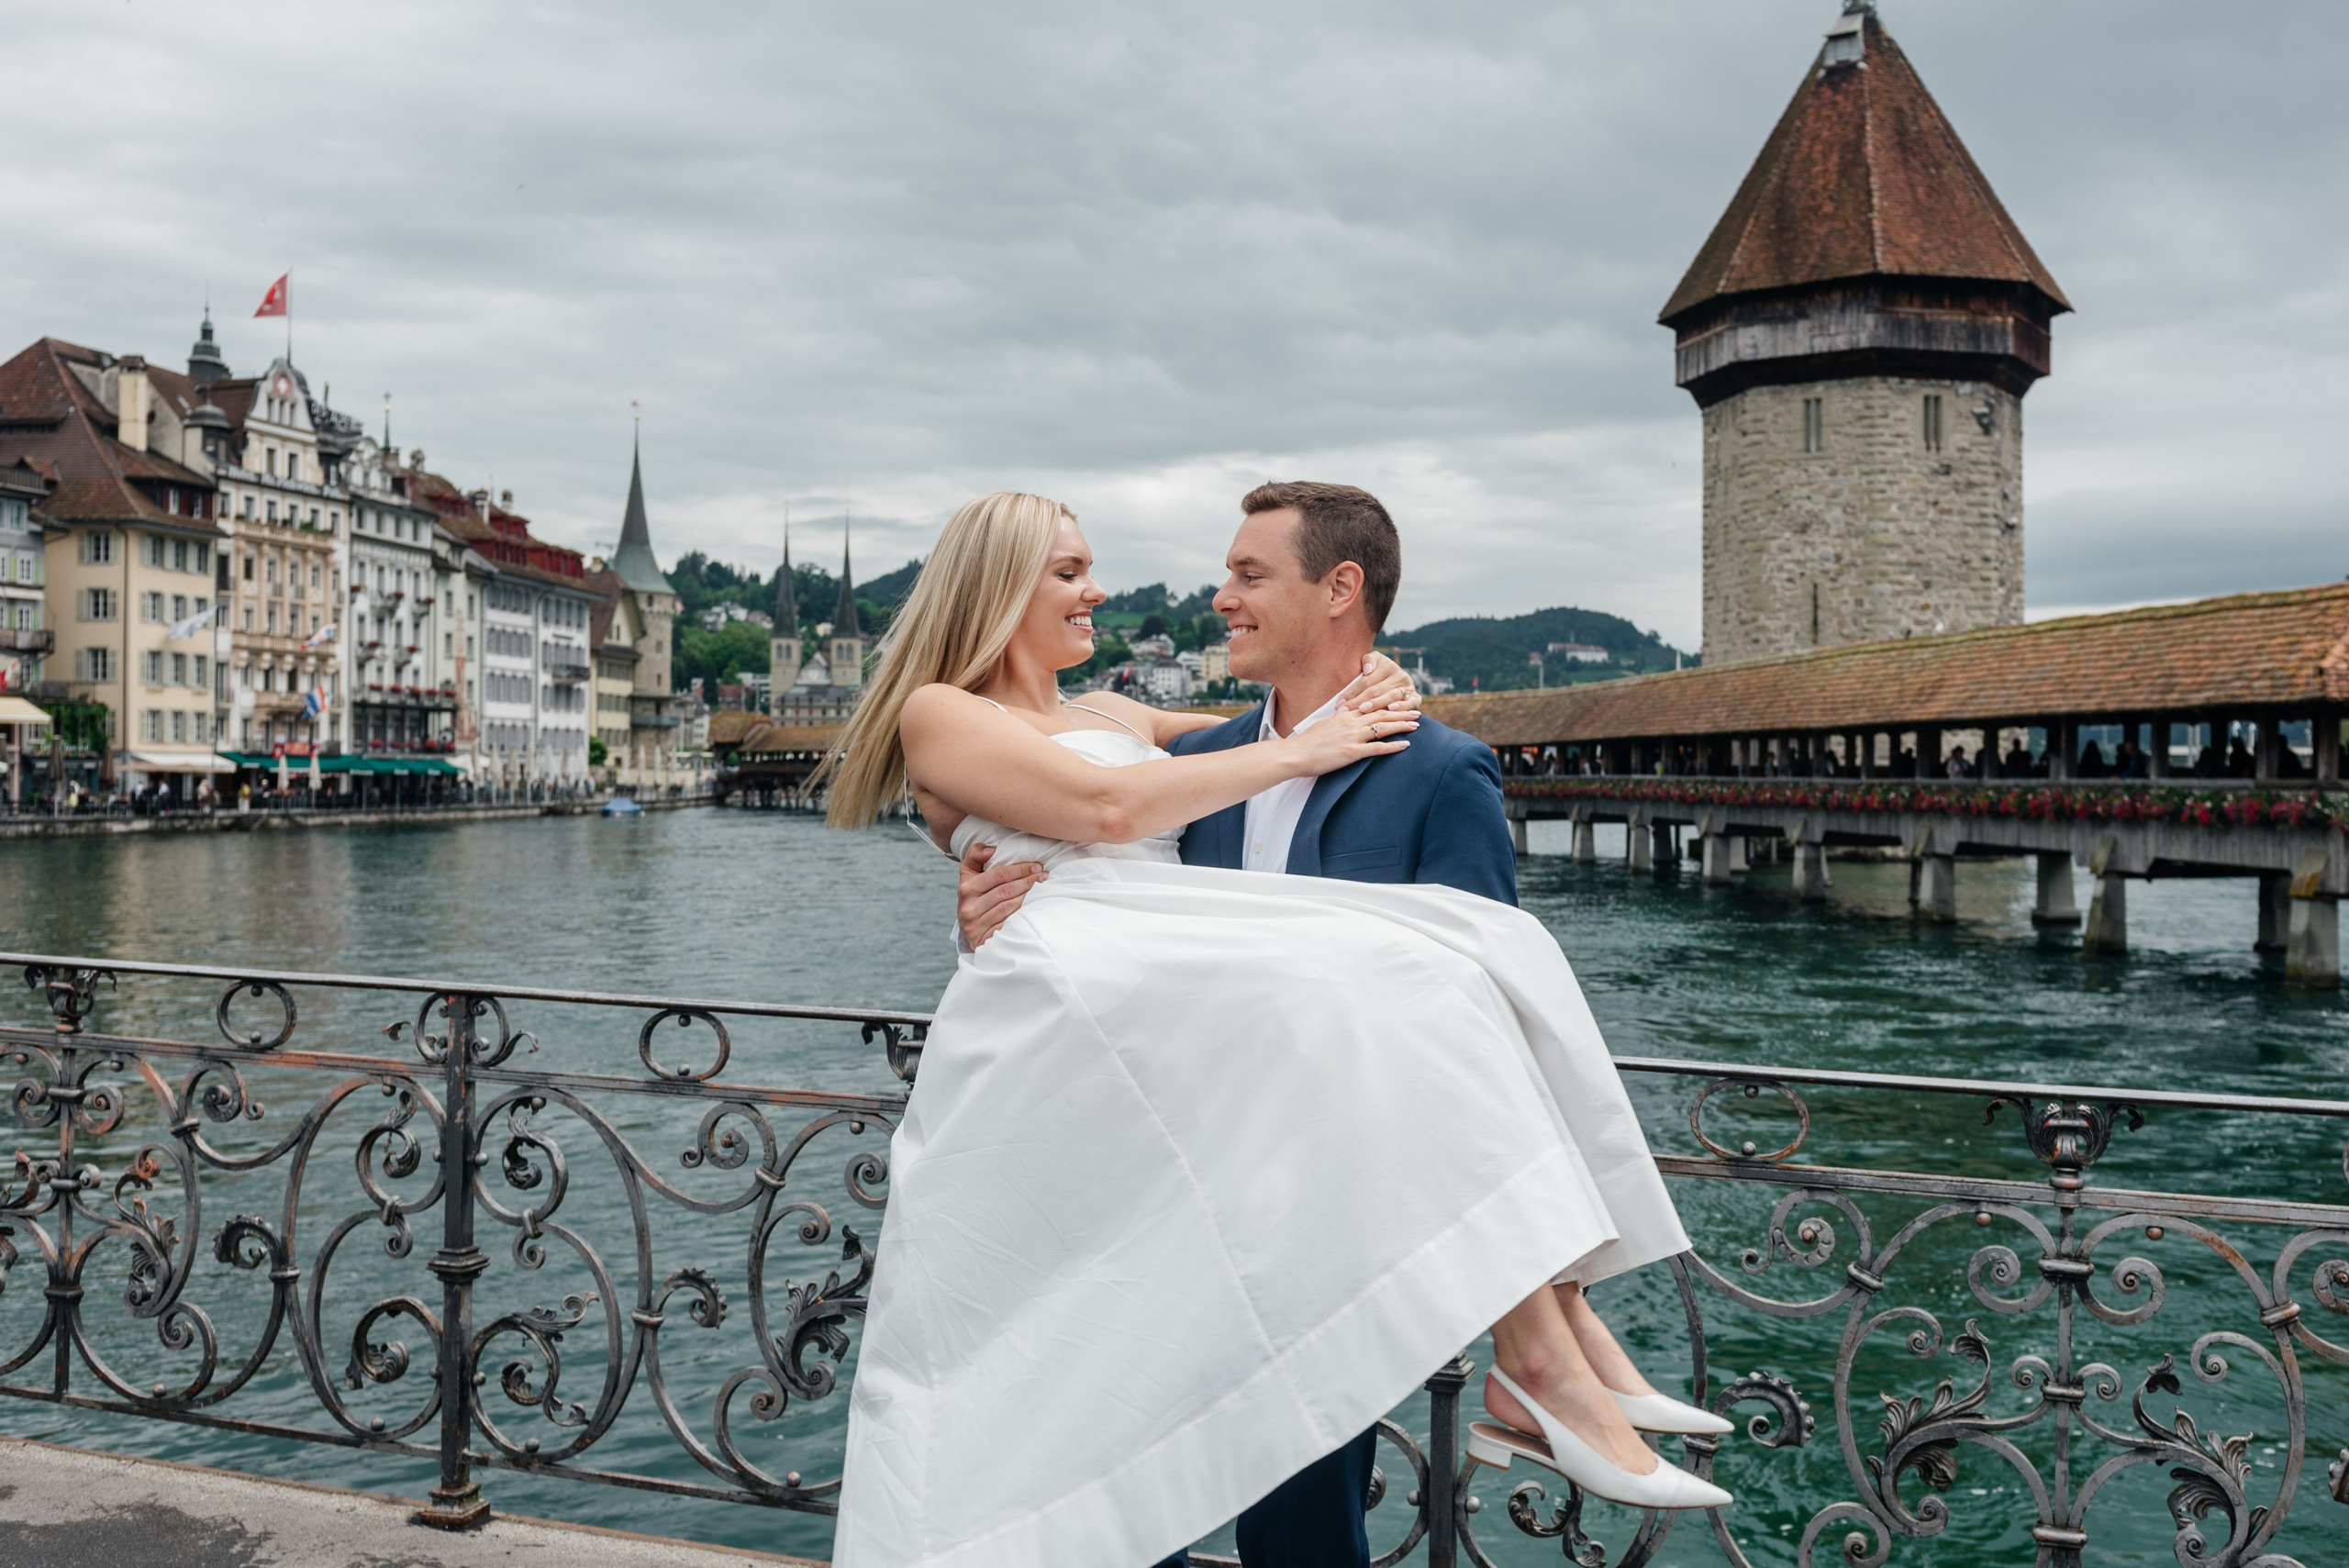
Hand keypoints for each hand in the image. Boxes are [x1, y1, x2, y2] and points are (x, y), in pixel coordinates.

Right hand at [957, 842, 1045, 948]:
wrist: (967, 927)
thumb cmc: (974, 895)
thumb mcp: (969, 873)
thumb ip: (975, 855)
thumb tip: (990, 850)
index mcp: (966, 889)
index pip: (998, 875)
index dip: (1020, 869)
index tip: (1037, 866)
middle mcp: (968, 908)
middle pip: (1005, 892)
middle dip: (1028, 882)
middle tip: (1044, 876)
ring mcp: (975, 927)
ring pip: (1008, 909)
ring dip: (1028, 898)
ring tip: (1042, 889)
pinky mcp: (982, 942)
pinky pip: (1007, 926)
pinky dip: (1021, 917)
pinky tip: (1033, 909)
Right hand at [1279, 705, 1416, 776]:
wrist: (1295, 754)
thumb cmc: (1306, 743)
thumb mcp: (1323, 726)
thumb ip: (1336, 721)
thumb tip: (1343, 715)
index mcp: (1344, 716)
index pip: (1371, 707)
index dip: (1388, 704)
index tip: (1400, 703)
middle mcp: (1351, 723)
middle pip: (1381, 714)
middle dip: (1401, 712)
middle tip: (1416, 711)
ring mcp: (1352, 737)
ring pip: (1383, 727)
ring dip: (1402, 725)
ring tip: (1416, 724)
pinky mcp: (1352, 752)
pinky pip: (1377, 747)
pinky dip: (1394, 746)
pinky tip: (1406, 744)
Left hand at [1338, 652, 1422, 715]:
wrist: (1397, 682)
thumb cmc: (1378, 674)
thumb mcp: (1373, 662)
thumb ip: (1368, 661)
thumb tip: (1367, 670)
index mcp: (1387, 665)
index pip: (1366, 681)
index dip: (1351, 692)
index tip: (1339, 703)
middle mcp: (1400, 675)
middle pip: (1376, 690)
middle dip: (1359, 701)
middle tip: (1345, 711)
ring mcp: (1409, 687)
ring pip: (1390, 697)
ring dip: (1376, 704)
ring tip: (1363, 710)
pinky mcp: (1416, 698)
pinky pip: (1409, 703)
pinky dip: (1401, 707)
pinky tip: (1391, 709)